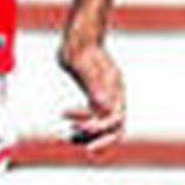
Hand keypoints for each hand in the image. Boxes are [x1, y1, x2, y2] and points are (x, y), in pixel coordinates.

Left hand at [58, 34, 125, 151]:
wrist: (78, 37)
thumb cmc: (81, 50)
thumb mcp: (85, 69)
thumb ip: (95, 88)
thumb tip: (104, 108)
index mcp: (115, 90)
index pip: (116, 121)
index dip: (104, 135)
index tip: (86, 139)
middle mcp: (114, 95)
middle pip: (114, 126)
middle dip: (100, 139)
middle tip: (84, 148)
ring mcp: (106, 95)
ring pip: (102, 122)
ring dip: (89, 133)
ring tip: (70, 136)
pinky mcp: (96, 93)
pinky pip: (94, 113)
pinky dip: (84, 121)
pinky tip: (68, 121)